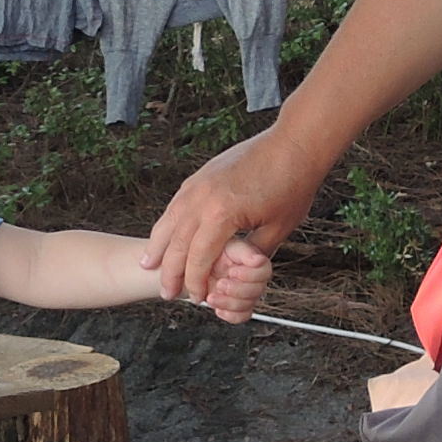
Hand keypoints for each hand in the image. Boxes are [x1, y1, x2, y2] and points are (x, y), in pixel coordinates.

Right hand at [146, 131, 326, 306]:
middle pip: (176, 243)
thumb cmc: (292, 185)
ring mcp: (197, 184)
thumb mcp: (278, 229)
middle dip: (170, 272)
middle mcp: (202, 198)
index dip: (196, 282)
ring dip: (158, 247)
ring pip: (169, 222)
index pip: (199, 259)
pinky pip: (176, 205)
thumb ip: (253, 254)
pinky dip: (167, 224)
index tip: (197, 298)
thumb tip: (239, 271)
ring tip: (148, 265)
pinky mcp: (200, 176)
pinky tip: (165, 235)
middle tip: (166, 293)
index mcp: (222, 214)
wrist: (293, 143)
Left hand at [201, 239, 276, 324]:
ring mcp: (243, 293)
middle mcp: (251, 278)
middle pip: (257, 291)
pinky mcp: (234, 306)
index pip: (264, 271)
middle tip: (221, 283)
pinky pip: (240, 316)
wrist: (193, 265)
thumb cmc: (210, 252)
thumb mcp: (223, 243)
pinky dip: (229, 315)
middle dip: (237, 290)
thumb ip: (242, 252)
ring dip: (229, 303)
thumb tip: (258, 259)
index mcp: (251, 260)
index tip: (233, 271)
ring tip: (212, 296)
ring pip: (248, 305)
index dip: (250, 275)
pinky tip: (218, 307)